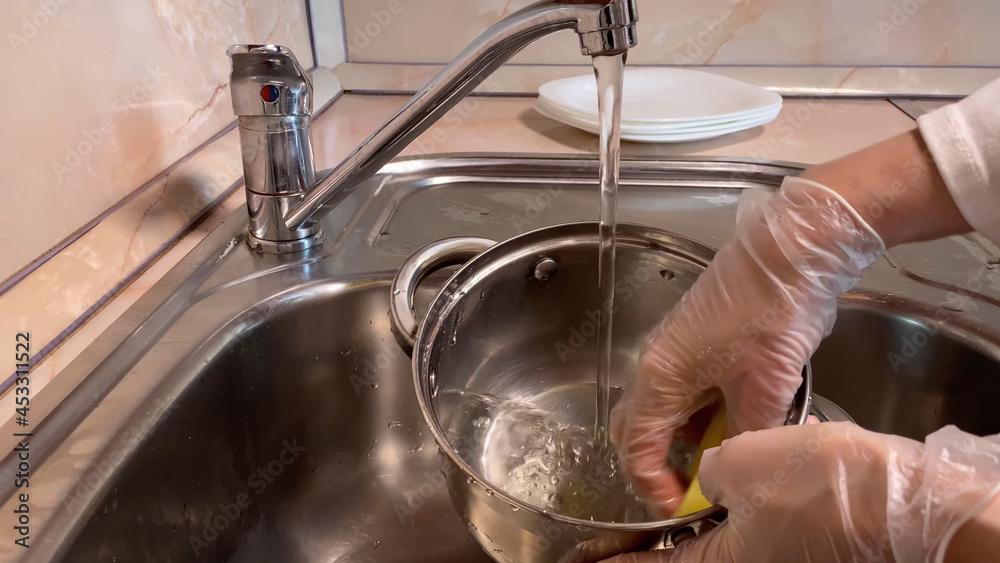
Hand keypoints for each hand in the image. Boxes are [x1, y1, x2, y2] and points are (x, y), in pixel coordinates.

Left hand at [602, 423, 999, 562]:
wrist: (896, 498)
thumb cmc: (813, 485)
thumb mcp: (738, 463)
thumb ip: (709, 470)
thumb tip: (710, 475)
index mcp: (725, 561)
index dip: (623, 561)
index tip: (591, 561)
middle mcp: (750, 562)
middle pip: (690, 555)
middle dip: (658, 542)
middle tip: (629, 531)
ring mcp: (778, 552)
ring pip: (724, 536)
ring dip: (697, 519)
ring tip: (674, 499)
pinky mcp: (803, 537)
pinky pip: (754, 522)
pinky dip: (734, 504)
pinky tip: (731, 478)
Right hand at [610, 176, 884, 515]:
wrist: (789, 253)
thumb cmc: (771, 313)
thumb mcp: (766, 389)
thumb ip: (746, 435)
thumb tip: (739, 465)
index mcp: (661, 378)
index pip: (636, 449)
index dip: (654, 487)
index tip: (682, 508)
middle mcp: (657, 363)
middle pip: (635, 428)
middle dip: (656, 464)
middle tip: (691, 488)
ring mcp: (674, 348)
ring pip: (661, 408)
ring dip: (681, 440)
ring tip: (721, 460)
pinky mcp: (695, 339)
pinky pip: (682, 389)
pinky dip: (698, 416)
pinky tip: (733, 423)